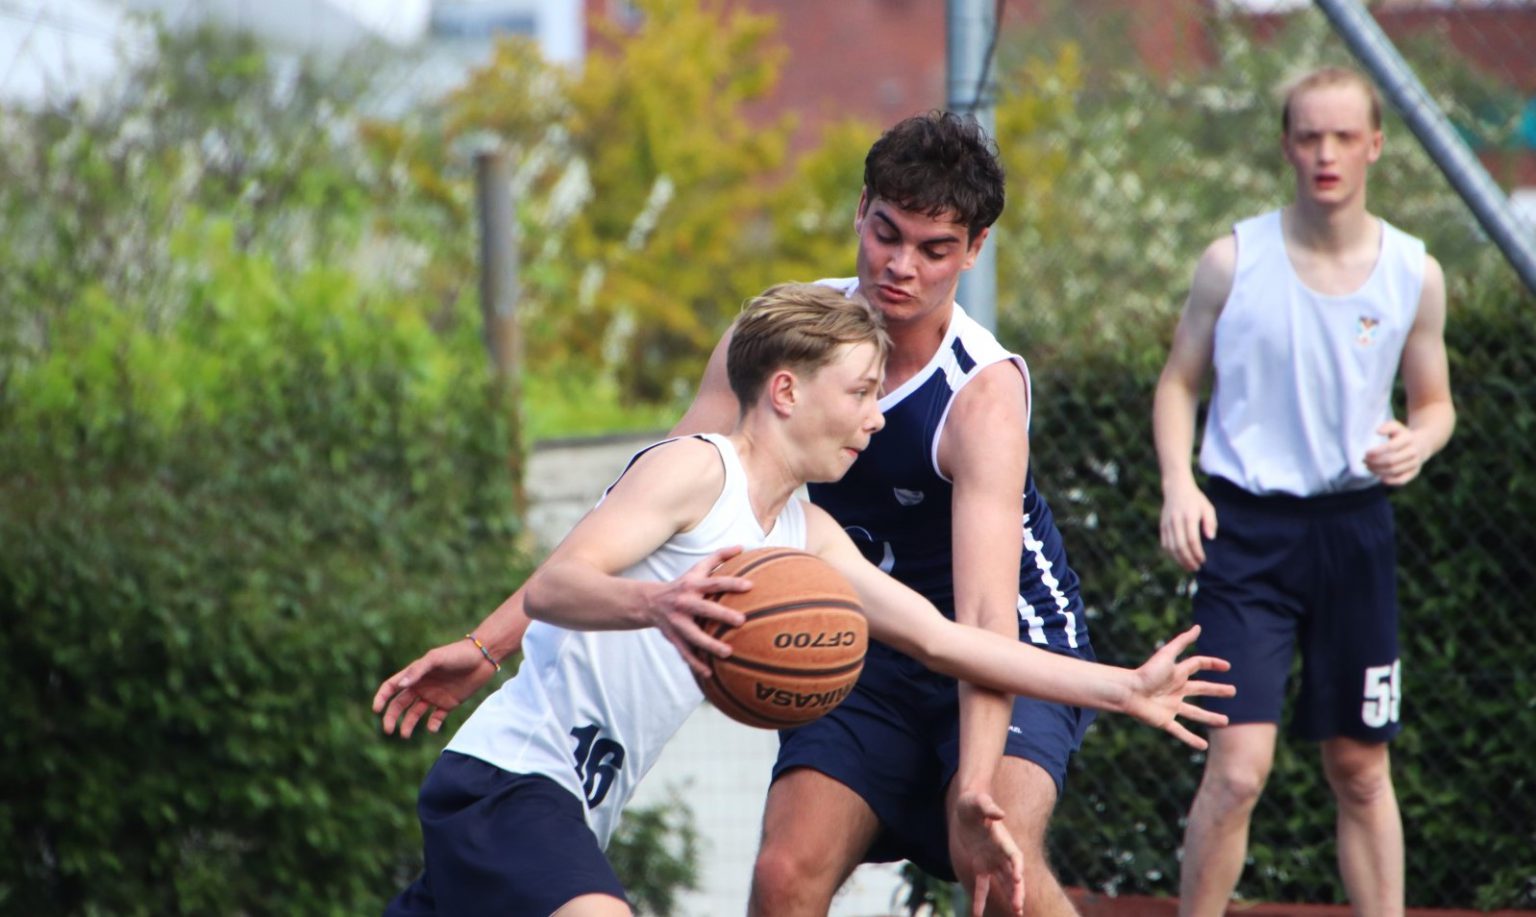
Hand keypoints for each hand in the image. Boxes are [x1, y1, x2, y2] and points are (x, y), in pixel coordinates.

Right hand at [373, 639, 497, 738]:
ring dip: (408, 724)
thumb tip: (401, 685)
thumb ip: (418, 670)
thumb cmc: (457, 654)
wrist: (483, 658)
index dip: (382, 698)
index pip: (391, 687)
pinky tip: (432, 728)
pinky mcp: (448, 704)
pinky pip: (436, 718)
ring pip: (415, 714)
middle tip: (389, 730)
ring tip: (405, 735)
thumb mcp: (436, 658)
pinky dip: (432, 725)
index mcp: (415, 675)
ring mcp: (434, 696)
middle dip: (392, 717)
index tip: (376, 710)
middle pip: (400, 704)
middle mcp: (421, 686)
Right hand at [644, 546, 751, 677]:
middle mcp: (684, 603)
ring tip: (728, 652)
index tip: (749, 586)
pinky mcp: (673, 637)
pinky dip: (696, 663)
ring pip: (694, 635)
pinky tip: (709, 674)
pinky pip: (685, 652)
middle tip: (741, 620)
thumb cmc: (683, 584)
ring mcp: (677, 622)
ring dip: (710, 645)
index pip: (715, 582)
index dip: (731, 583)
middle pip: (704, 609)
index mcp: (692, 586)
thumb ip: (719, 557)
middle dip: (722, 615)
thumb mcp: (696, 568)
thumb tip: (742, 546)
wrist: (650, 602)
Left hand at [949, 790, 1024, 916]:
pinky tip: (977, 915)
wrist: (966, 808)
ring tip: (1017, 913)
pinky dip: (979, 900)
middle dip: (1017, 890)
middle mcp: (1001, 853)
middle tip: (1018, 907)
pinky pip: (982, 887)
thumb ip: (988, 807)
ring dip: (1010, 897)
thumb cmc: (972, 802)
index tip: (1018, 877)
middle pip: (1013, 875)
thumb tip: (1000, 814)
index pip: (1014, 855)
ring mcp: (992, 862)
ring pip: (1004, 884)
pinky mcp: (980, 867)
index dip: (1017, 866)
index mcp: (1003, 839)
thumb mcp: (977, 801)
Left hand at [1124, 625, 1235, 748]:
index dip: (1212, 664)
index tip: (1227, 666)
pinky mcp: (1164, 720)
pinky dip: (1192, 739)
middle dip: (1216, 690)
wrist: (1127, 692)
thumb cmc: (1146, 673)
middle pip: (1200, 689)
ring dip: (1210, 718)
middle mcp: (1175, 689)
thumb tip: (1198, 627)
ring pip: (1195, 713)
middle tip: (1233, 691)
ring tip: (1225, 722)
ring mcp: (1171, 706)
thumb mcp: (1166, 655)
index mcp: (1177, 673)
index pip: (1198, 665)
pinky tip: (1204, 747)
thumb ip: (1182, 642)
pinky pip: (1181, 732)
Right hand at [1159, 478, 1216, 571]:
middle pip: (1180, 546)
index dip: (1197, 552)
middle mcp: (1176, 521)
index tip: (1203, 561)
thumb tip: (1211, 538)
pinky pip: (1165, 544)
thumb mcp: (1208, 508)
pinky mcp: (1162, 526)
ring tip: (1188, 567)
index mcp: (1189, 516)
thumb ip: (1210, 523)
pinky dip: (1171, 554)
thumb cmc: (1195, 500)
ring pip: (1171, 547)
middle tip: (1195, 568)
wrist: (1176, 489)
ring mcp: (1167, 524)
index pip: (1192, 540)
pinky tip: (1179, 559)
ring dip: (1179, 560)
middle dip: (1188, 560)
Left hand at [1364, 419, 1428, 485]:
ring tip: (1369, 467)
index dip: (1377, 451)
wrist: (1420, 445)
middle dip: (1375, 463)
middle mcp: (1413, 452)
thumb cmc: (1402, 436)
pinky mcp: (1414, 473)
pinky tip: (1379, 477)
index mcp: (1408, 439)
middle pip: (1391, 461)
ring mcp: (1415, 463)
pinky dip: (1389, 481)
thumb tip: (1377, 432)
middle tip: (1365, 461)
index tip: (1366, 453)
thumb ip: (1387, 427)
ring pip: (1394, 471)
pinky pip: (1401, 480)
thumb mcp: (1396, 427)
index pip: (1391, 447)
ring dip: (1378, 471)